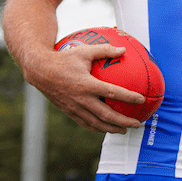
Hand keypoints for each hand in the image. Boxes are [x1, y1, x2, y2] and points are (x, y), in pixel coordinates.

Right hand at [28, 43, 144, 133]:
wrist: (40, 71)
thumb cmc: (64, 58)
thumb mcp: (84, 51)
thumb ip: (104, 50)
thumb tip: (124, 50)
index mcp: (87, 84)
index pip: (113, 93)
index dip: (128, 97)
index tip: (141, 100)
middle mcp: (81, 99)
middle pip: (106, 115)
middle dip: (123, 121)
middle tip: (136, 123)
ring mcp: (74, 108)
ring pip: (96, 123)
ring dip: (112, 128)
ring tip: (125, 130)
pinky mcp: (69, 111)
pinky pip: (86, 123)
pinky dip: (98, 128)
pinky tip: (107, 128)